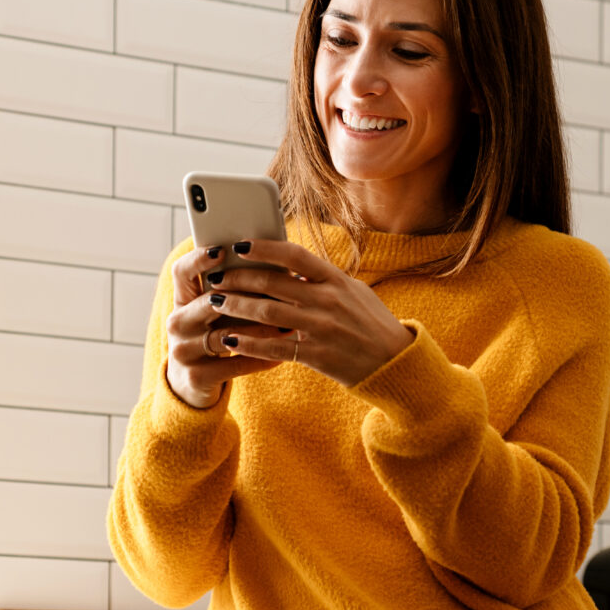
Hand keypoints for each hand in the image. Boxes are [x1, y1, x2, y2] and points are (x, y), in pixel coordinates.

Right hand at [165, 246, 284, 407]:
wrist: (193, 383)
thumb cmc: (214, 337)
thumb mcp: (215, 314)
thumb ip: (233, 292)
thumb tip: (274, 267)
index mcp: (181, 301)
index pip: (181, 272)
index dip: (199, 259)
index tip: (222, 249)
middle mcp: (176, 323)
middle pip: (208, 301)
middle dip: (245, 295)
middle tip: (277, 289)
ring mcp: (183, 351)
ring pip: (226, 334)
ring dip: (260, 330)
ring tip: (288, 325)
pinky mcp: (197, 376)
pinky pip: (235, 364)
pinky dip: (260, 359)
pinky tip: (281, 355)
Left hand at [207, 239, 413, 387]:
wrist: (395, 363)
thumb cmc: (373, 324)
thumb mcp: (354, 292)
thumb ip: (323, 279)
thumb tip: (291, 266)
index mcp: (336, 280)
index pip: (294, 255)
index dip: (263, 248)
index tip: (239, 246)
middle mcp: (328, 300)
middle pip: (272, 283)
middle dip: (238, 278)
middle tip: (217, 277)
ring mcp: (321, 328)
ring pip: (267, 312)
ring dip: (236, 306)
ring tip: (215, 302)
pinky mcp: (316, 355)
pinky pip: (274, 348)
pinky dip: (249, 343)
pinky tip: (231, 340)